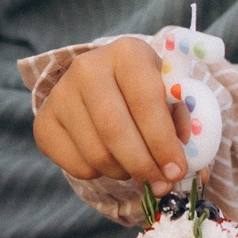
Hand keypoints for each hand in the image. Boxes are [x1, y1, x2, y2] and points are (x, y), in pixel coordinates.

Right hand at [34, 36, 191, 186]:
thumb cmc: (147, 93)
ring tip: (136, 166)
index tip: (177, 170)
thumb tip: (193, 164)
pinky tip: (109, 159)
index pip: (145, 102)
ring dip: (123, 172)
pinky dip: (98, 174)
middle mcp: (88, 67)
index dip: (163, 142)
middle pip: (115, 130)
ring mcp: (60, 93)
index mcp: (127, 53)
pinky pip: (75, 165)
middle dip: (144, 165)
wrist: (104, 86)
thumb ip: (186, 125)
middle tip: (161, 185)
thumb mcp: (173, 97)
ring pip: (96, 153)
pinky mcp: (44, 122)